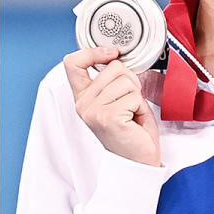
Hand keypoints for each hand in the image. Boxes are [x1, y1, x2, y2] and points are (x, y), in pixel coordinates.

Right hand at [64, 47, 161, 165]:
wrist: (137, 162)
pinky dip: (141, 108)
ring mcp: (94, 111)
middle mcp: (84, 104)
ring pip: (126, 81)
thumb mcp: (115, 100)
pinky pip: (134, 97)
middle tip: (130, 103)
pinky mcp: (108, 117)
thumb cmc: (131, 132)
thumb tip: (117, 59)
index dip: (93, 52)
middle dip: (130, 81)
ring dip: (137, 96)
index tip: (111, 53)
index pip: (73, 63)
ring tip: (132, 114)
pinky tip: (134, 121)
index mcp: (83, 97)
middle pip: (113, 67)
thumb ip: (111, 80)